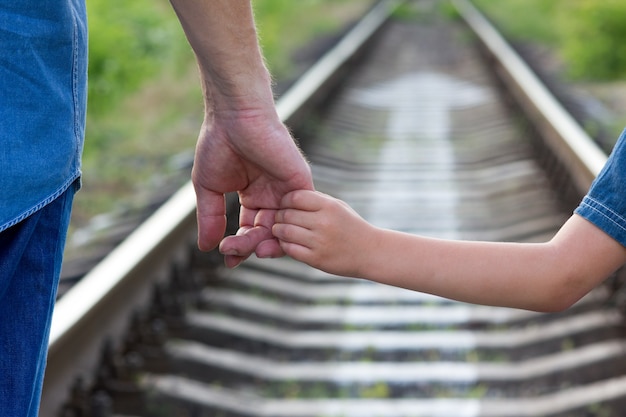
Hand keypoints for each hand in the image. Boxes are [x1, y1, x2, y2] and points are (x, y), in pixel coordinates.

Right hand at [192, 107, 312, 267]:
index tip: (228, 259)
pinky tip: (271, 237)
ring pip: (282, 227)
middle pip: (266, 232)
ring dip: (267, 242)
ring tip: (251, 250)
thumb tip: (206, 247)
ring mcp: (286, 189)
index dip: (240, 246)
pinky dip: (288, 228)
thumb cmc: (219, 144)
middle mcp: (272, 195)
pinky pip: (300, 213)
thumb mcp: (208, 188)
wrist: (235, 116)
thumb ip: (210, 218)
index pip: (250, 228)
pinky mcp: (299, 183)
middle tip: (234, 253)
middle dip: (250, 246)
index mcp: (252, 195)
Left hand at [274, 190, 375, 276]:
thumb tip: (289, 195)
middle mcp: (324, 223)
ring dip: (278, 230)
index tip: (285, 205)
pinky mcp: (316, 259)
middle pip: (287, 215)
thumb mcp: (338, 206)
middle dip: (279, 216)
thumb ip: (316, 199)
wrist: (370, 252)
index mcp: (329, 207)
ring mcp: (320, 242)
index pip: (295, 197)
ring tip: (280, 230)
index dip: (285, 200)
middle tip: (279, 218)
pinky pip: (290, 249)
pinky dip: (284, 245)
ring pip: (285, 232)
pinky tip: (288, 242)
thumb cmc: (351, 226)